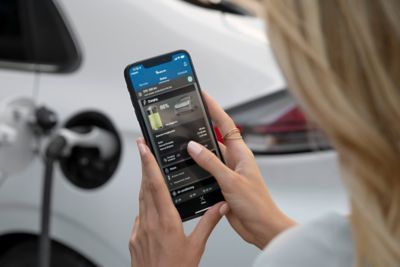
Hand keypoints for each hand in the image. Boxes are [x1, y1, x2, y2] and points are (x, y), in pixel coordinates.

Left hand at [129, 138, 224, 266]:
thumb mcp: (196, 247)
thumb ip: (208, 223)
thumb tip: (220, 207)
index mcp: (166, 221)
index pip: (156, 185)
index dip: (149, 164)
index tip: (144, 149)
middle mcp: (149, 222)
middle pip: (145, 186)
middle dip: (144, 164)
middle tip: (142, 148)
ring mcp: (139, 229)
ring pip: (140, 198)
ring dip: (143, 181)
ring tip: (146, 168)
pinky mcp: (134, 237)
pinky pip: (138, 213)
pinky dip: (143, 201)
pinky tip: (149, 201)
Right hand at [187, 92, 295, 248]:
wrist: (261, 227)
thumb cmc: (256, 204)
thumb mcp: (231, 180)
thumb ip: (211, 163)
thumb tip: (194, 146)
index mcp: (240, 153)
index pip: (225, 123)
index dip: (214, 107)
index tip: (203, 96)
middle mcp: (233, 160)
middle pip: (213, 137)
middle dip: (200, 126)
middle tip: (184, 115)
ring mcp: (226, 172)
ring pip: (207, 155)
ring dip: (196, 150)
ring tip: (179, 141)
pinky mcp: (221, 184)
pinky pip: (205, 171)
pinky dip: (195, 168)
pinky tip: (185, 167)